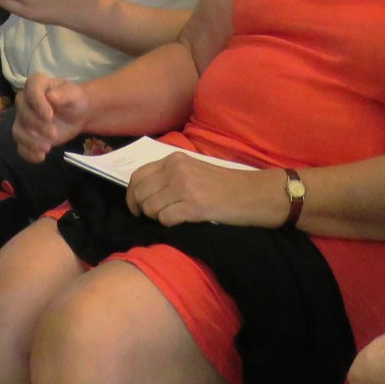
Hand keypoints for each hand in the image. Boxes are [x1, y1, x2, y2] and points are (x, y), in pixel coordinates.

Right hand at [14, 71, 90, 161]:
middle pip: (22, 113)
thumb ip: (64, 93)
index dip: (37, 103)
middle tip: (54, 134)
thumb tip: (51, 96)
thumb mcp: (75, 94)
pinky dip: (28, 153)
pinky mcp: (26, 135)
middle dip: (37, 125)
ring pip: (18, 131)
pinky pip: (20, 146)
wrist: (77, 114)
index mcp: (36, 84)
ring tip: (47, 147)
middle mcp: (25, 100)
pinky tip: (41, 157)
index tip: (50, 116)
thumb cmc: (74, 100)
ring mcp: (23, 119)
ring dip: (31, 141)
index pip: (30, 90)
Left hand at [127, 152, 288, 227]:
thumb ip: (170, 175)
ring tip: (171, 217)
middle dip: (141, 209)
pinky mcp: (193, 205)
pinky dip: (168, 224)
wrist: (252, 193)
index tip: (137, 208)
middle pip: (140, 193)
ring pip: (150, 207)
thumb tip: (144, 192)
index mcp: (174, 159)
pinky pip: (165, 219)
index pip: (137, 176)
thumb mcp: (194, 170)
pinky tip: (182, 221)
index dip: (132, 195)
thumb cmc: (224, 185)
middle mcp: (176, 169)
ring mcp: (184, 186)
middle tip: (153, 217)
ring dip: (156, 217)